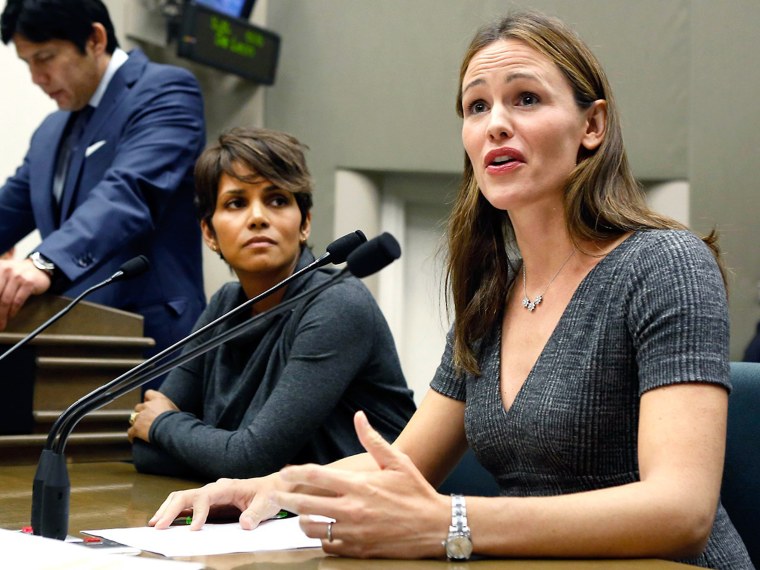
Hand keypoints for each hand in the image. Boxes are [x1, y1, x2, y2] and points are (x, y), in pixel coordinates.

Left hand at [0, 258, 50, 329]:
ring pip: (6, 301)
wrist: (39, 268)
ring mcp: (18, 276)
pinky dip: (13, 310)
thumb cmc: (19, 275)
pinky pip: (18, 301)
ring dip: (3, 315)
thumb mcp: (3, 277)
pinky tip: (11, 315)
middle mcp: (5, 271)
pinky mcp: (28, 283)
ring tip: (2, 323)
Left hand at [127, 390, 178, 442]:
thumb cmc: (177, 420)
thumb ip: (168, 407)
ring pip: (133, 418)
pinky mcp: (136, 427)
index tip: (148, 402)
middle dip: (141, 412)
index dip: (147, 399)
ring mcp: (141, 416)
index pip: (148, 393)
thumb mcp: (175, 409)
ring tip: (141, 429)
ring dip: (137, 423)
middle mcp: (147, 406)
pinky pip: (130, 432)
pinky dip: (132, 435)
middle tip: (146, 419)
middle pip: (139, 406)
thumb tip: (170, 411)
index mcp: (158, 399)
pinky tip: (134, 439)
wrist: (172, 429)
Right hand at [149, 474, 283, 530]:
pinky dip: (173, 512)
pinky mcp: (208, 502)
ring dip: (168, 509)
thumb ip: (256, 513)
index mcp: (227, 487)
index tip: (194, 529)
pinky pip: (187, 505)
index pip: (206, 496)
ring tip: (155, 524)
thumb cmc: (269, 494)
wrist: (272, 488)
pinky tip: (164, 521)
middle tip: (159, 526)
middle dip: (171, 509)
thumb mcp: (267, 503)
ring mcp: (210, 495)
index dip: (198, 512)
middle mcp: (215, 489)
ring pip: (182, 497)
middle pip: (187, 495)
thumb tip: (245, 524)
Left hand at [273, 411, 449, 558]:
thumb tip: (358, 416)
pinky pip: (329, 547)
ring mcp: (354, 533)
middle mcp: (352, 509)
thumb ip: (373, 440)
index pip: (316, 476)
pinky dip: (324, 539)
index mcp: (359, 485)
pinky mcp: (358, 551)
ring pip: (313, 530)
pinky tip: (327, 532)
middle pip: (305, 505)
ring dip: (304, 521)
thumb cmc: (416, 492)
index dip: (295, 472)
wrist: (436, 527)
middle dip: (285, 500)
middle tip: (275, 497)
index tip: (285, 472)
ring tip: (303, 516)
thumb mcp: (397, 462)